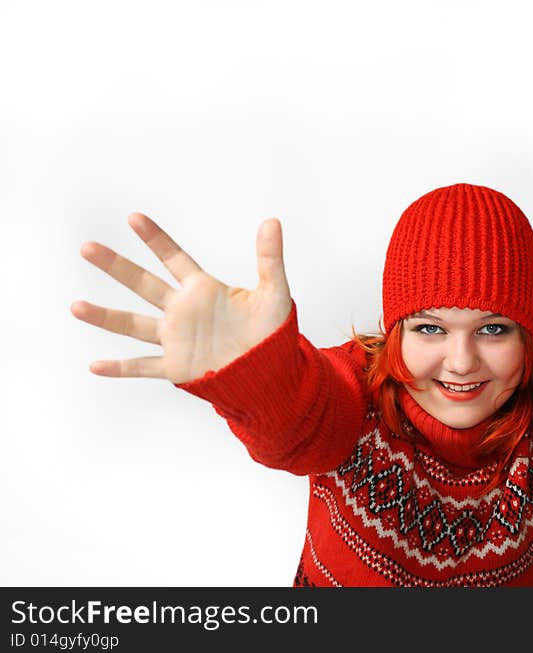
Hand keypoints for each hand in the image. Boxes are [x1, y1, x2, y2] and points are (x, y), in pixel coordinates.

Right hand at [71, 213, 292, 382]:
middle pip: (143, 284)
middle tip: (87, 247)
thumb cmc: (272, 332)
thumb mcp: (275, 292)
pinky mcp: (177, 366)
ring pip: (133, 325)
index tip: (134, 217)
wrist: (271, 371)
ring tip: (76, 306)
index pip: (174, 258)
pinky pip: (143, 366)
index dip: (155, 239)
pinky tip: (95, 366)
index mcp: (202, 289)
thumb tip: (272, 221)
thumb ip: (270, 258)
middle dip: (116, 266)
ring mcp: (176, 338)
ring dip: (106, 316)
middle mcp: (182, 310)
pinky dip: (121, 368)